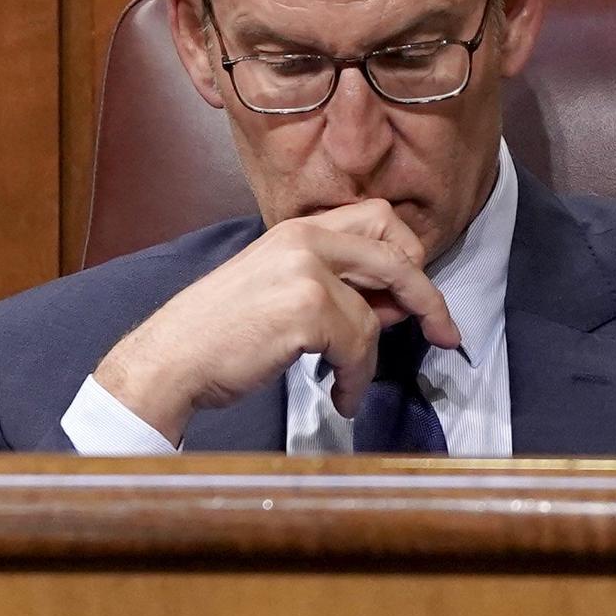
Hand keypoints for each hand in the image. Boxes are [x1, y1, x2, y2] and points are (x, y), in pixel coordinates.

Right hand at [92, 200, 461, 439]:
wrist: (171, 358)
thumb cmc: (216, 333)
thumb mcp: (276, 289)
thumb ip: (332, 286)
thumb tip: (394, 305)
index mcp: (296, 229)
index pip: (378, 219)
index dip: (406, 255)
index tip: (416, 296)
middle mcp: (304, 239)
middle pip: (397, 253)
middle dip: (428, 296)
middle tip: (444, 332)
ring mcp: (307, 271)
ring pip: (376, 315)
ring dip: (368, 360)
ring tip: (347, 383)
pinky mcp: (308, 309)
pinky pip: (359, 348)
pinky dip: (354, 379)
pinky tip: (339, 396)